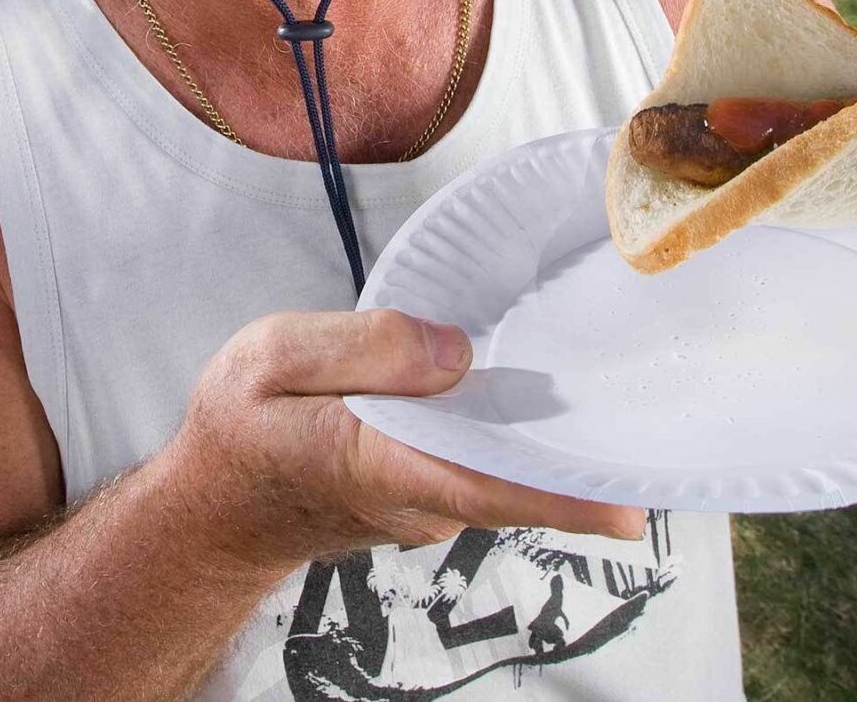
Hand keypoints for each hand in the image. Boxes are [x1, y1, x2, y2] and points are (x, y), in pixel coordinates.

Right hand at [169, 310, 649, 573]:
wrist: (214, 510)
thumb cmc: (239, 431)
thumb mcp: (270, 361)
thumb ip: (360, 347)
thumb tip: (451, 348)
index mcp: (379, 461)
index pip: (484, 482)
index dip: (560, 493)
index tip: (627, 504)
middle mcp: (421, 497)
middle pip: (519, 476)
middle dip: (579, 447)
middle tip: (642, 393)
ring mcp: (433, 505)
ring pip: (507, 468)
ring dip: (551, 434)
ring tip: (602, 373)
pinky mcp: (433, 496)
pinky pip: (489, 464)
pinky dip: (516, 431)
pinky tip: (535, 386)